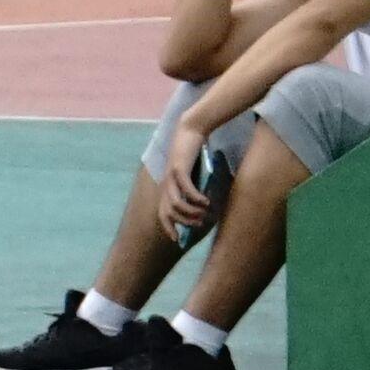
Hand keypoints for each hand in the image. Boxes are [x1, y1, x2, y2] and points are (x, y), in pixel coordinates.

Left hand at [163, 114, 233, 232]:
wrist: (190, 130)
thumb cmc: (194, 154)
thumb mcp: (194, 174)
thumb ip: (195, 189)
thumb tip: (205, 207)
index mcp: (167, 187)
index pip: (162, 213)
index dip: (168, 227)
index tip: (177, 239)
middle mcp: (165, 184)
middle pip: (168, 212)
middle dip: (183, 223)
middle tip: (199, 225)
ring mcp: (170, 177)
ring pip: (176, 203)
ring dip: (191, 212)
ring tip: (205, 213)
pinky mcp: (179, 168)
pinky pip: (186, 189)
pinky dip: (196, 198)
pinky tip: (207, 202)